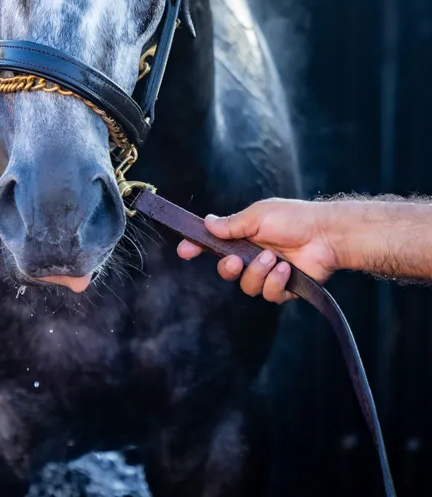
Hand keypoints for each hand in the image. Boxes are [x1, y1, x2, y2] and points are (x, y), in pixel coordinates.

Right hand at [176, 198, 339, 303]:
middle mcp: (252, 256)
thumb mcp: (258, 216)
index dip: (196, 247)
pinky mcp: (284, 288)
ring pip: (247, 286)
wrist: (325, 235)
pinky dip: (276, 282)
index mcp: (243, 236)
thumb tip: (207, 223)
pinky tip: (287, 270)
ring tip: (274, 259)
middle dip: (229, 268)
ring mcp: (267, 273)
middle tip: (237, 259)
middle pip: (227, 271)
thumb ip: (231, 224)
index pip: (213, 244)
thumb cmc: (293, 219)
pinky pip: (269, 294)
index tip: (183, 250)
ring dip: (258, 273)